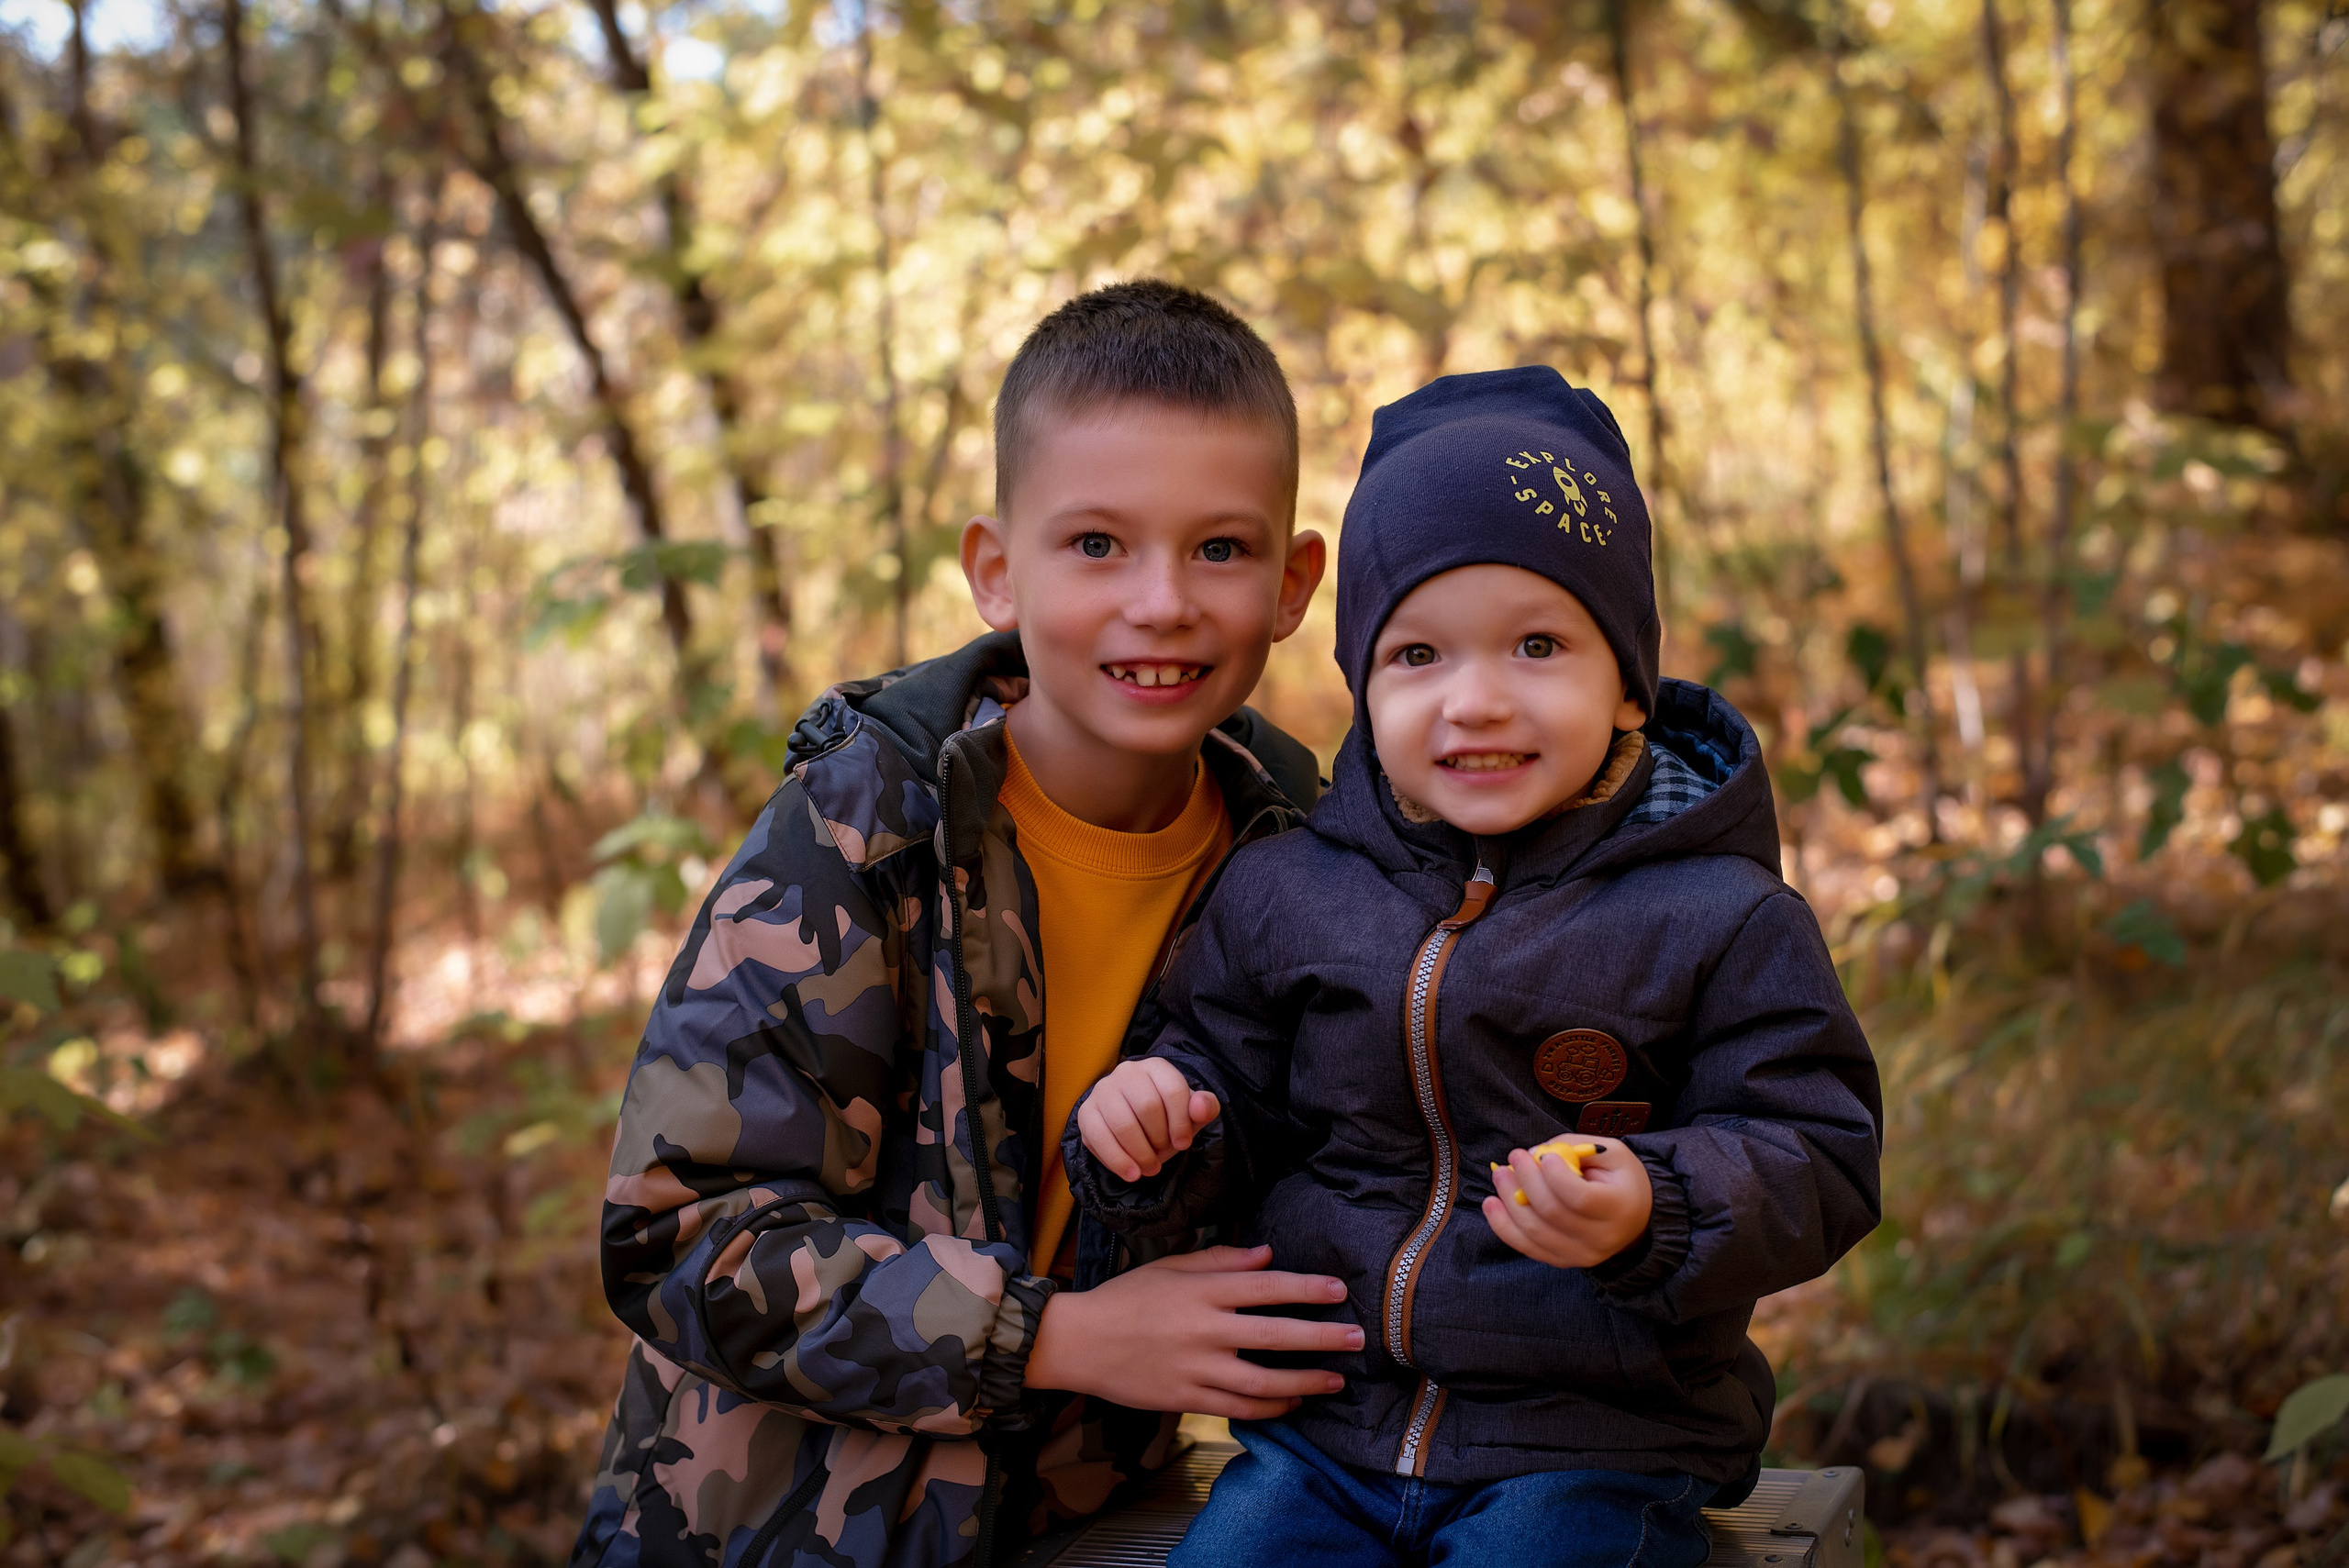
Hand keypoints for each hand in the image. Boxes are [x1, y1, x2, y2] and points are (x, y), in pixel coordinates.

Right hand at [1024, 1245, 1361, 1419]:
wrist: (1078, 1342)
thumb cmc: (1125, 1298)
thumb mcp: (1170, 1266)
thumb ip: (1221, 1261)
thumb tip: (1268, 1255)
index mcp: (1201, 1291)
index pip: (1266, 1287)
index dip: (1306, 1288)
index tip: (1338, 1290)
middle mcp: (1204, 1330)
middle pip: (1275, 1335)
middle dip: (1321, 1337)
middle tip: (1357, 1338)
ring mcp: (1196, 1369)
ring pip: (1264, 1381)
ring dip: (1306, 1381)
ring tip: (1336, 1380)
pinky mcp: (1187, 1399)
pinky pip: (1239, 1408)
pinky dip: (1271, 1407)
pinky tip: (1292, 1402)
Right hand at [1075, 1058, 1219, 1181]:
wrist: (1136, 1127)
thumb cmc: (1167, 1119)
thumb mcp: (1191, 1115)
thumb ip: (1205, 1108)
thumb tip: (1201, 1107)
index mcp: (1156, 1067)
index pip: (1172, 1089)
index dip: (1181, 1122)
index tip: (1184, 1144)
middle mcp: (1127, 1072)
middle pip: (1147, 1107)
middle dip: (1159, 1139)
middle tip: (1164, 1154)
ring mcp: (1103, 1090)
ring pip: (1123, 1124)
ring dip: (1140, 1153)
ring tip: (1150, 1168)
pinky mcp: (1086, 1112)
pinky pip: (1099, 1138)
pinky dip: (1118, 1160)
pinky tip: (1132, 1173)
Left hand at [1482, 1138, 1653, 1268]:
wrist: (1635, 1218)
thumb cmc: (1620, 1179)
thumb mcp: (1611, 1152)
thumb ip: (1575, 1147)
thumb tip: (1534, 1154)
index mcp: (1617, 1208)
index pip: (1578, 1198)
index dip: (1555, 1175)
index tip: (1545, 1155)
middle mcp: (1600, 1238)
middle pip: (1551, 1213)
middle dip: (1526, 1181)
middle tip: (1514, 1157)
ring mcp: (1580, 1255)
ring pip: (1534, 1233)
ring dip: (1509, 1201)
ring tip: (1500, 1175)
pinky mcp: (1562, 1261)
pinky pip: (1527, 1247)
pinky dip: (1504, 1226)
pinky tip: (1491, 1204)